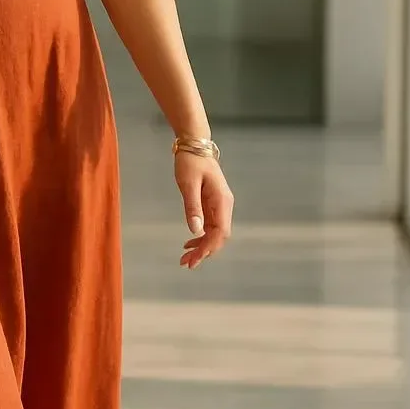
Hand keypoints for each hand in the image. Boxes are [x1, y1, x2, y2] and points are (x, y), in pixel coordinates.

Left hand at [174, 150, 233, 269]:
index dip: (208, 249)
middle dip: (204, 252)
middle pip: (219, 236)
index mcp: (222, 201)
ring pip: (214, 233)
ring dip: (202, 246)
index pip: (220, 233)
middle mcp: (224, 205)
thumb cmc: (190, 161)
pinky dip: (200, 236)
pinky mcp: (212, 203)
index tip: (193, 259)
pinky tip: (189, 243)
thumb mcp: (188, 184)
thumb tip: (196, 230)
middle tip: (185, 263)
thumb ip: (192, 207)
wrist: (194, 144)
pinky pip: (210, 225)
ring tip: (185, 258)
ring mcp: (219, 205)